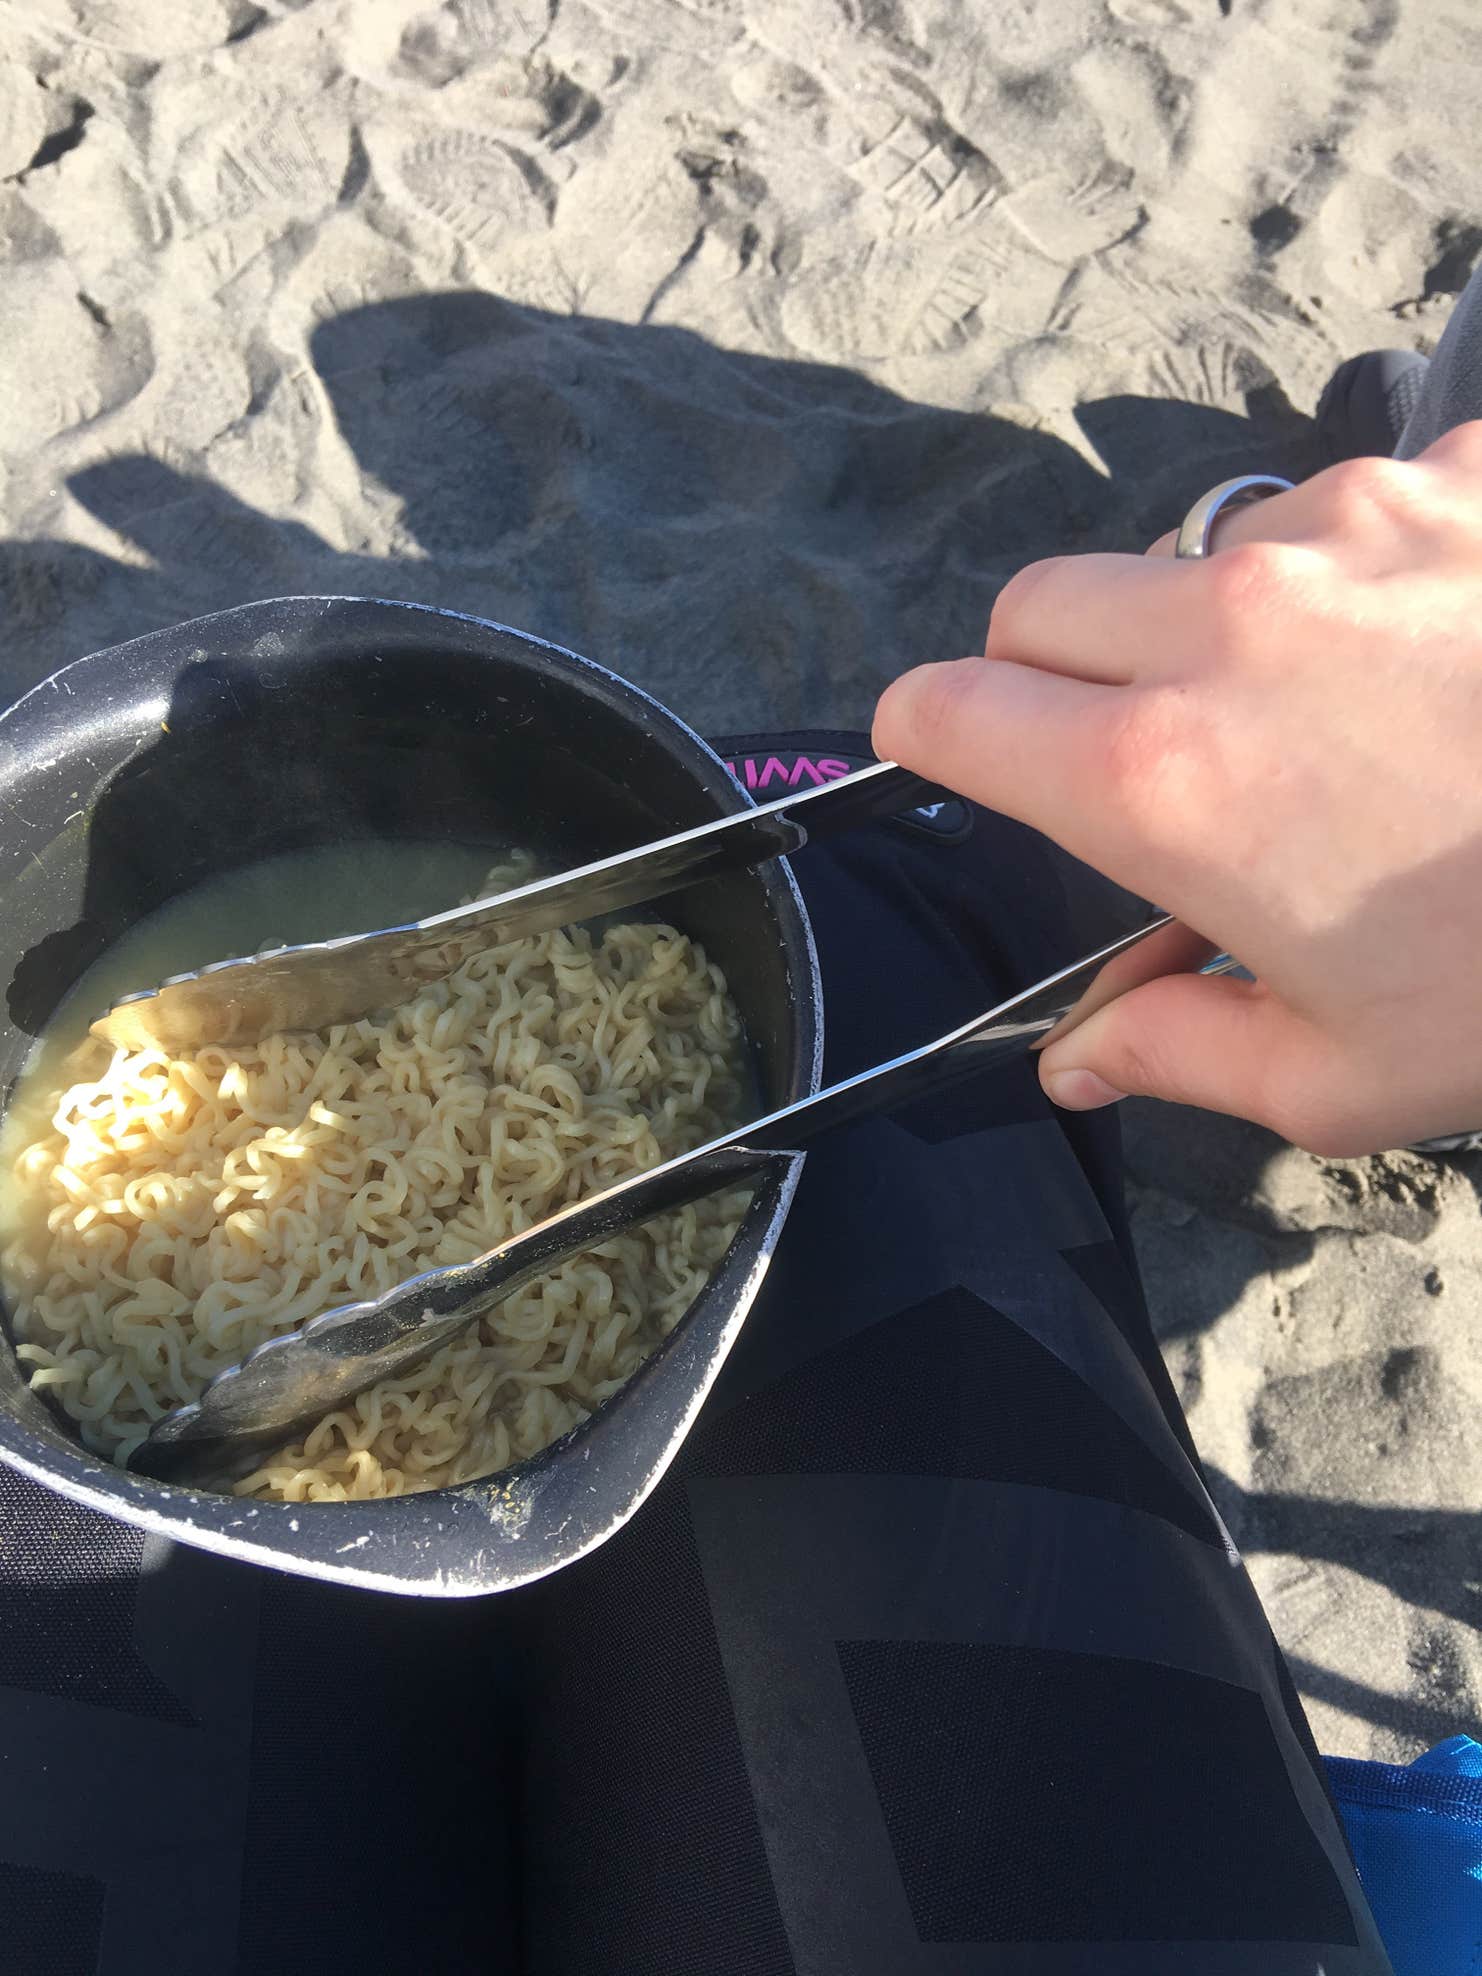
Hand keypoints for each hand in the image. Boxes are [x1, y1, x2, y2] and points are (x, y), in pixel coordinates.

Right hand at [873, 424, 1481, 1154]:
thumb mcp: (1347, 1074)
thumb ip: (1176, 1054)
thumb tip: (1078, 1062)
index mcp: (1164, 778)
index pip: (949, 709)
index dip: (928, 737)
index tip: (951, 757)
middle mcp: (1227, 622)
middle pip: (1040, 604)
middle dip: (1046, 673)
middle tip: (1126, 750)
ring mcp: (1349, 528)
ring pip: (1196, 548)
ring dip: (1216, 621)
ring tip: (1334, 709)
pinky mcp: (1461, 475)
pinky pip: (1353, 504)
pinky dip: (1362, 569)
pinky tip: (1443, 643)